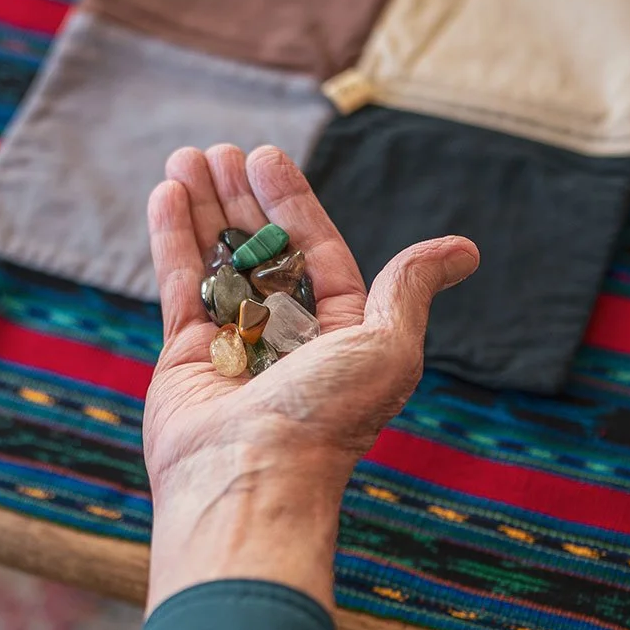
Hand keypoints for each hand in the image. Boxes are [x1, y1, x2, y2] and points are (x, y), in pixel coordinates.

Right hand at [144, 145, 476, 615]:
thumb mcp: (387, 345)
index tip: (265, 156)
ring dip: (202, 209)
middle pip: (262, 252)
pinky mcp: (185, 360)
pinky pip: (180, 288)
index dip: (291, 203)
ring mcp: (233, 348)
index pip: (314, 252)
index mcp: (339, 336)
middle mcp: (286, 340)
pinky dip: (172, 240)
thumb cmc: (326, 416)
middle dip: (241, 199)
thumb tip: (464, 248)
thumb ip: (409, 288)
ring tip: (186, 158)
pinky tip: (165, 194)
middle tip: (220, 151)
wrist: (252, 478)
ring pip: (217, 263)